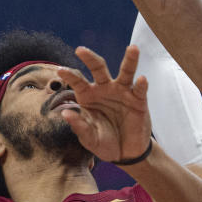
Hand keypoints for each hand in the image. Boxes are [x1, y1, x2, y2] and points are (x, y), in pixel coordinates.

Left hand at [55, 45, 151, 163]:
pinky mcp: (138, 100)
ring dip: (130, 60)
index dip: (69, 75)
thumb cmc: (103, 142)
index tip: (59, 70)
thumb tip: (65, 113)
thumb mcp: (89, 137)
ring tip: (132, 48)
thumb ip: (79, 126)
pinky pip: (140, 90)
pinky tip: (142, 79)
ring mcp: (123, 92)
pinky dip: (141, 85)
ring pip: (125, 72)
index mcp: (88, 95)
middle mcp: (104, 89)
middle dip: (90, 58)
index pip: (78, 81)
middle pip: (98, 68)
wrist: (125, 153)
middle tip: (80, 50)